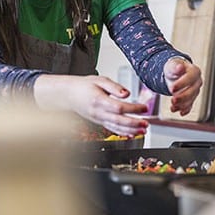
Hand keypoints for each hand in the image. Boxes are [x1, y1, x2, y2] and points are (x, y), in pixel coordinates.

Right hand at [33, 74, 148, 136]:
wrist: (68, 95)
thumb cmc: (84, 86)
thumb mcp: (99, 80)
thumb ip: (114, 87)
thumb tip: (127, 94)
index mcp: (99, 101)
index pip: (119, 107)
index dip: (133, 109)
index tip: (144, 107)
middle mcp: (98, 112)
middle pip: (119, 120)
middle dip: (134, 123)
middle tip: (146, 124)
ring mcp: (98, 119)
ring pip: (116, 127)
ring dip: (131, 131)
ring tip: (143, 131)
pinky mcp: (99, 122)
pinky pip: (112, 129)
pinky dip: (122, 133)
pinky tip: (132, 135)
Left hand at [164, 57, 202, 115]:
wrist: (174, 73)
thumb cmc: (174, 68)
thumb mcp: (173, 65)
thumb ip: (176, 67)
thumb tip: (180, 67)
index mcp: (195, 71)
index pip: (191, 78)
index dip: (182, 84)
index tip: (172, 88)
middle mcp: (197, 82)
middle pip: (193, 91)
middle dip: (183, 97)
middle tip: (173, 100)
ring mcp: (195, 91)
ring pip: (191, 100)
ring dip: (182, 105)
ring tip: (173, 106)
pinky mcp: (191, 99)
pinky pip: (190, 105)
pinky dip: (185, 110)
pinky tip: (180, 112)